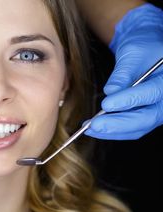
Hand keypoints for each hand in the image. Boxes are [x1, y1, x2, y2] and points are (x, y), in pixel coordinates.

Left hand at [85, 4, 162, 139]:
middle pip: (146, 118)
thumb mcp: (132, 53)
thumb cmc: (142, 47)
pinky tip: (94, 128)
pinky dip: (113, 131)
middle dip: (118, 124)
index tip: (106, 104)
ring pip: (138, 128)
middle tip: (94, 125)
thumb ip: (122, 73)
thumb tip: (110, 92)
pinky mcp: (147, 116)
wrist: (146, 51)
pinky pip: (132, 129)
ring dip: (112, 131)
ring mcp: (158, 110)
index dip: (129, 101)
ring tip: (89, 128)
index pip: (152, 93)